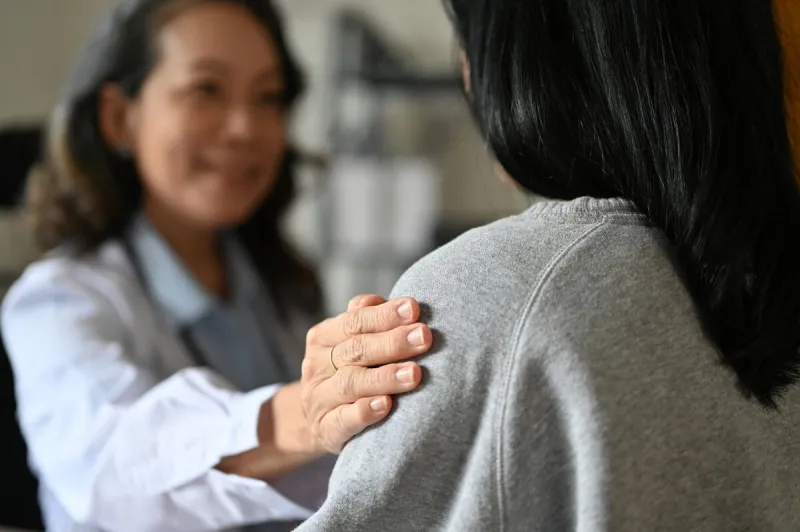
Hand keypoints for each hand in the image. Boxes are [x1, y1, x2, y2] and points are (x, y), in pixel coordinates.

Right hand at [301, 295, 431, 452]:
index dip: (384, 315)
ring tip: (414, 373)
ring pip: (350, 384)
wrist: (318, 420)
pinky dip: (364, 412)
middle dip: (393, 342)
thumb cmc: (349, 372)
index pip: (354, 321)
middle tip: (424, 336)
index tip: (413, 309)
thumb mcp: (351, 343)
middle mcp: (317, 366)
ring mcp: (319, 399)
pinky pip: (342, 420)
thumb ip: (371, 321)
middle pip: (355, 350)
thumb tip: (401, 304)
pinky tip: (386, 405)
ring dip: (384, 377)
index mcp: (323, 337)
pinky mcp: (325, 429)